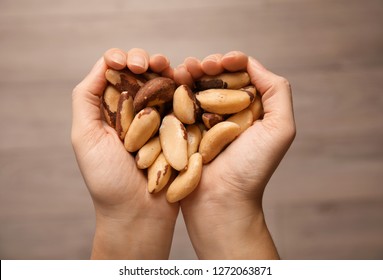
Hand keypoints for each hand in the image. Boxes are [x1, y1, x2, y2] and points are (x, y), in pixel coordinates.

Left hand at [71, 48, 177, 258]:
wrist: (139, 212)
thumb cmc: (107, 179)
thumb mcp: (84, 136)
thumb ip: (87, 98)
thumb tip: (104, 63)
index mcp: (111, 110)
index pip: (115, 73)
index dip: (120, 59)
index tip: (125, 64)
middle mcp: (135, 111)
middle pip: (141, 74)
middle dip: (144, 60)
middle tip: (147, 64)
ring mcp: (159, 119)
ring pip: (164, 83)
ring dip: (165, 68)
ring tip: (165, 66)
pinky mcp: (179, 129)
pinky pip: (183, 102)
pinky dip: (184, 86)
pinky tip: (184, 78)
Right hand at [175, 52, 295, 258]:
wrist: (220, 201)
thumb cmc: (252, 168)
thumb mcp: (280, 129)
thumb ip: (277, 92)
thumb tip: (252, 64)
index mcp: (251, 110)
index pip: (241, 75)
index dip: (232, 62)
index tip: (222, 62)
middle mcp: (227, 114)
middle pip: (217, 79)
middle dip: (208, 66)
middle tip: (200, 65)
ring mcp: (203, 122)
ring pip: (196, 88)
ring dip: (190, 73)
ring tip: (184, 69)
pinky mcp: (183, 131)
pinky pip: (178, 104)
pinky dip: (174, 89)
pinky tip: (172, 80)